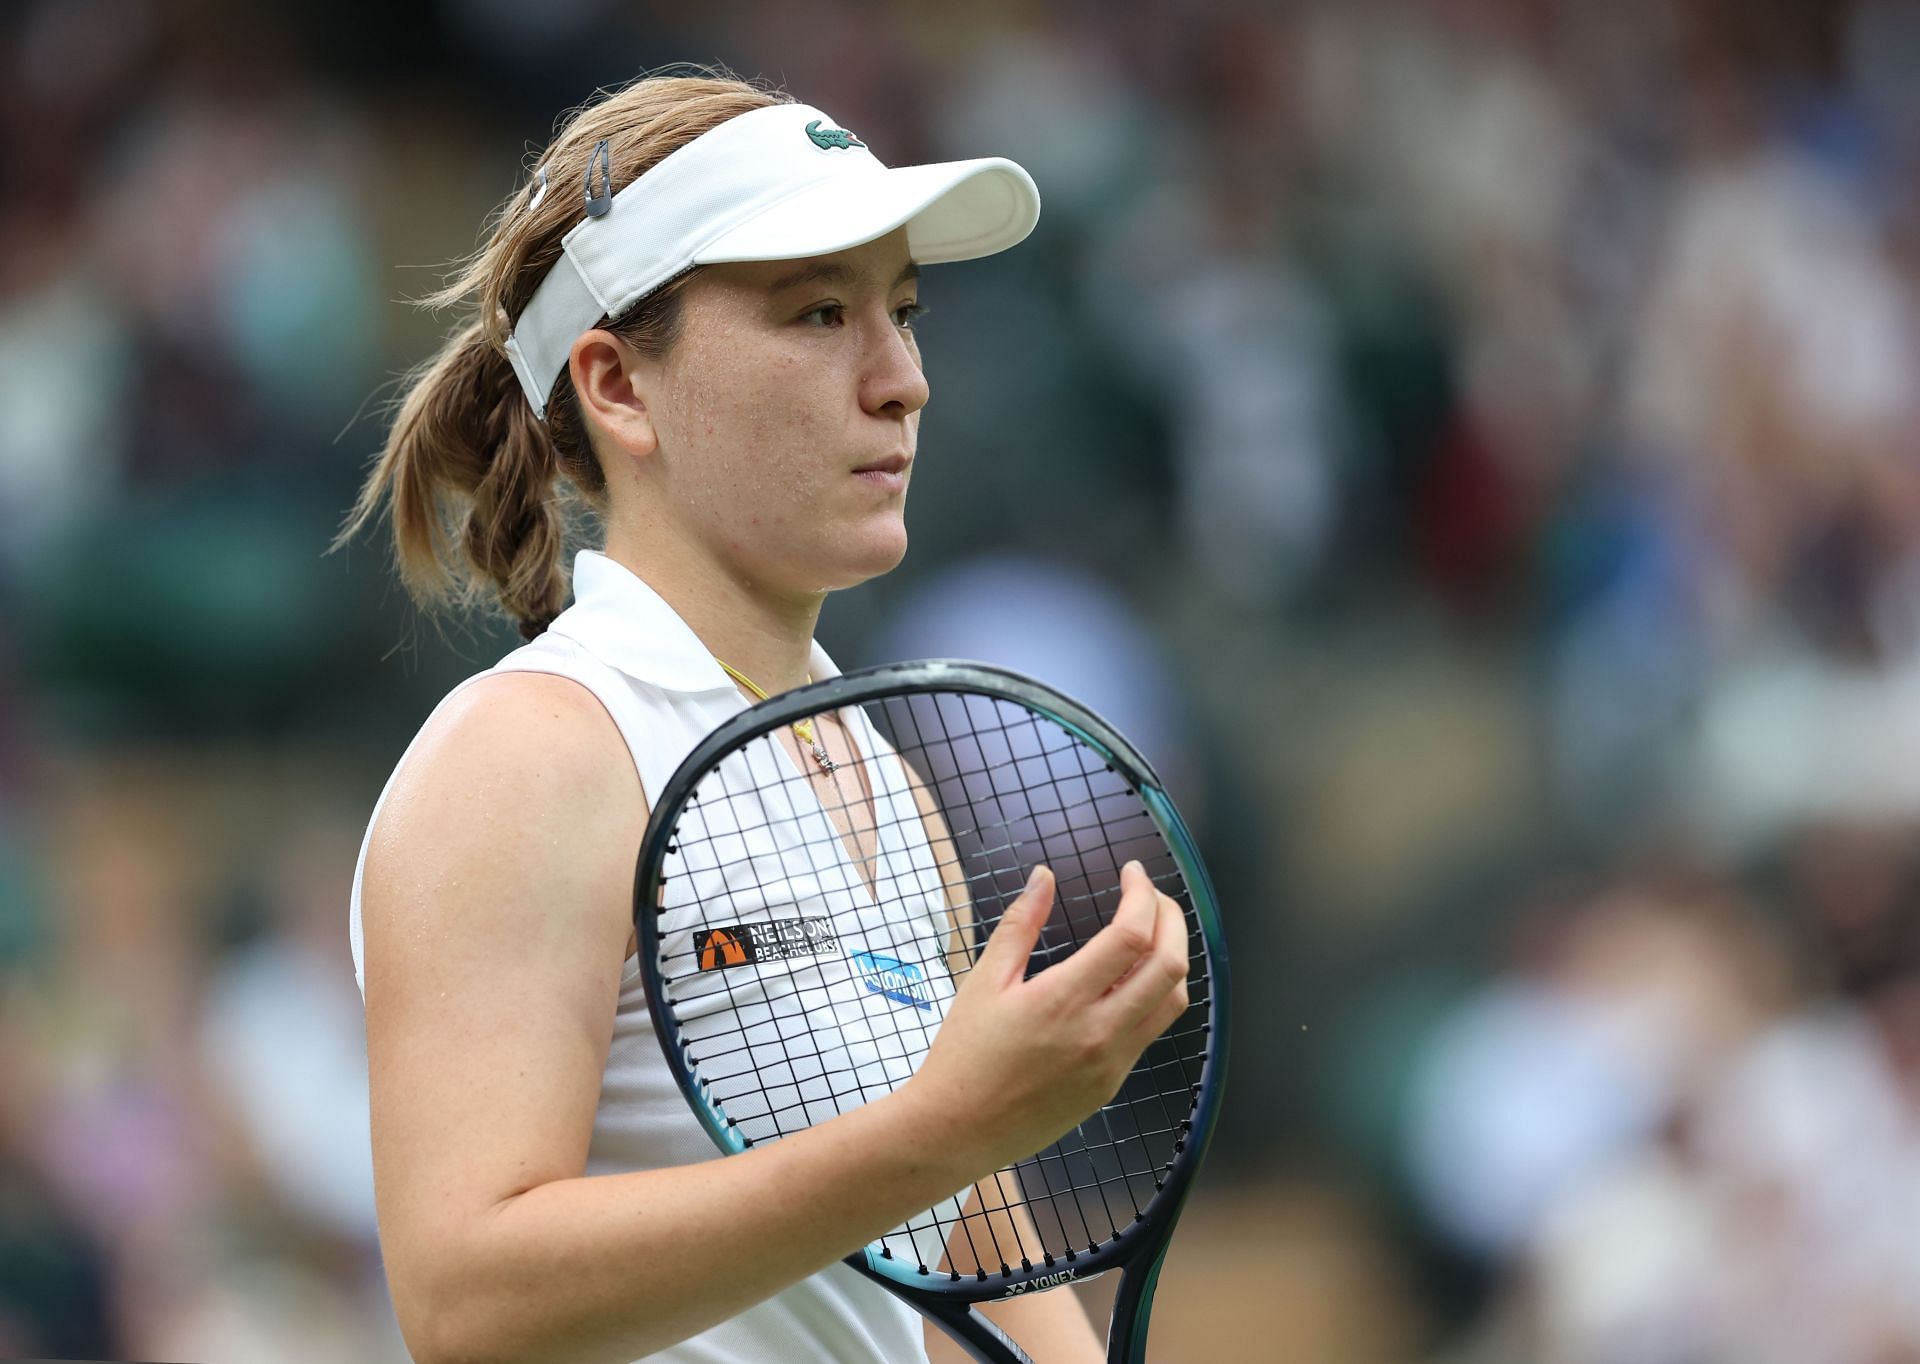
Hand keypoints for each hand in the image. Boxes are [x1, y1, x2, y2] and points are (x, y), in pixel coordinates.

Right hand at [907, 860, 1189, 1174]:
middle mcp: (1099, 1032)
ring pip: (1173, 1002)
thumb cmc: (965, 1055)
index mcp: (1064, 999)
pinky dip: (1155, 996)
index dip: (1142, 896)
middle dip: (1171, 919)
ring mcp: (1112, 1062)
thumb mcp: (984, 980)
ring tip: (1153, 934)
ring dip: (1173, 958)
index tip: (1132, 873)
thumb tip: (1043, 877)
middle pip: (1169, 965)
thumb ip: (1020, 924)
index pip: (1131, 936)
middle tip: (1152, 897)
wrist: (958, 1128)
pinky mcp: (1112, 1084)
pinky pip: (1151, 1032)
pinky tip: (1131, 981)